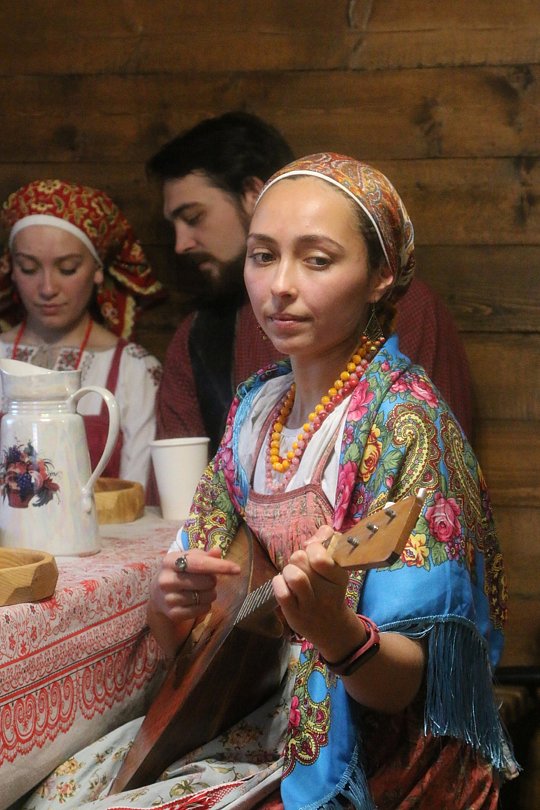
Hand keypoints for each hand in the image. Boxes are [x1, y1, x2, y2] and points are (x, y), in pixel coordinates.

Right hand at [150, 547, 240, 623]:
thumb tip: (218, 551)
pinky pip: (202, 610)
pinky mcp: (173, 613)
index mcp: (170, 561)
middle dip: (213, 580)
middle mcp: (166, 579)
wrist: (158, 595)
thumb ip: (204, 555)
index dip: (220, 566)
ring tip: (202, 590)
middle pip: (205, 581)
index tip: (237, 569)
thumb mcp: (188, 559)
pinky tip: (198, 600)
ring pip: (205, 597)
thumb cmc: (180, 572)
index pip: (199, 563)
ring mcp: (169, 598)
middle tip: (207, 580)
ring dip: (210, 593)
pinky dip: (206, 605)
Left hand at [272, 525, 351, 648]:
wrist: (330, 626)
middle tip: (302, 567)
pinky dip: (278, 583)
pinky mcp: (295, 615)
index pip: (321, 556)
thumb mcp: (336, 566)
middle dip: (298, 558)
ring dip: (287, 570)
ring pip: (293, 575)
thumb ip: (328, 540)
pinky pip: (281, 592)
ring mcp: (310, 606)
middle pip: (301, 559)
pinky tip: (283, 585)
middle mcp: (327, 593)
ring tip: (291, 575)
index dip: (313, 547)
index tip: (314, 554)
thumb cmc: (329, 588)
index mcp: (340, 577)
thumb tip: (318, 533)